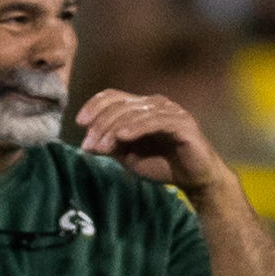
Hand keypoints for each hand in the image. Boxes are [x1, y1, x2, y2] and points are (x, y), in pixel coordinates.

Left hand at [75, 90, 231, 194]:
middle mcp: (156, 103)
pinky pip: (154, 121)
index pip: (114, 96)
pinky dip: (136, 128)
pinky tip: (122, 137)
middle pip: (121, 104)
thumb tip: (87, 143)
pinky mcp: (181, 123)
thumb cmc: (164, 165)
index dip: (95, 105)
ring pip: (134, 113)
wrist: (195, 179)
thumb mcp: (130, 158)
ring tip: (100, 146)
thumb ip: (111, 147)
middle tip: (88, 144)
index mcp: (142, 107)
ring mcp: (170, 111)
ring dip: (113, 129)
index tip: (79, 122)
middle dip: (100, 124)